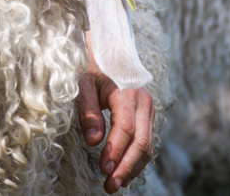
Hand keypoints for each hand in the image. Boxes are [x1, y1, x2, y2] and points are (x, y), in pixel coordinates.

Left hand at [76, 43, 154, 192]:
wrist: (105, 48)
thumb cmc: (89, 65)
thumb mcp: (82, 83)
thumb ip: (88, 111)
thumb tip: (94, 141)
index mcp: (128, 91)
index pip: (125, 128)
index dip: (115, 151)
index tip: (103, 170)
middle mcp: (143, 102)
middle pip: (142, 142)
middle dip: (127, 167)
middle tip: (110, 186)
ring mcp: (147, 109)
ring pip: (147, 145)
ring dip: (132, 167)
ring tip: (115, 184)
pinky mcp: (145, 116)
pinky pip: (146, 141)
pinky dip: (136, 159)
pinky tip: (124, 172)